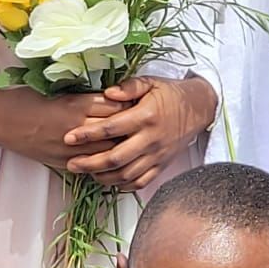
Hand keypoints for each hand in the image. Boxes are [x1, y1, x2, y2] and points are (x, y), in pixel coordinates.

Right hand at [0, 85, 129, 172]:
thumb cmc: (26, 99)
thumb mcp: (59, 93)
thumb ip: (86, 100)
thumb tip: (115, 102)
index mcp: (76, 105)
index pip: (116, 108)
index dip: (131, 107)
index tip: (141, 105)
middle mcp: (76, 128)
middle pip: (116, 132)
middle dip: (132, 130)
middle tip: (145, 127)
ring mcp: (69, 149)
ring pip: (107, 153)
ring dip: (121, 149)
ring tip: (134, 145)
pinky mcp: (63, 163)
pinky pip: (91, 167)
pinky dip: (104, 164)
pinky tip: (114, 161)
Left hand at [63, 75, 217, 191]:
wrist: (199, 108)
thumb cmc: (171, 93)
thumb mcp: (151, 82)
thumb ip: (129, 86)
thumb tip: (108, 93)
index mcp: (146, 117)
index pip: (111, 128)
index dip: (88, 134)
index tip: (69, 137)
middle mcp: (151, 139)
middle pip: (116, 158)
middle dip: (90, 163)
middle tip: (72, 164)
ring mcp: (157, 155)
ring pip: (127, 174)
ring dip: (104, 177)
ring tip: (87, 173)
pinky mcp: (162, 164)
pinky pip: (142, 181)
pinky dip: (124, 185)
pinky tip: (110, 181)